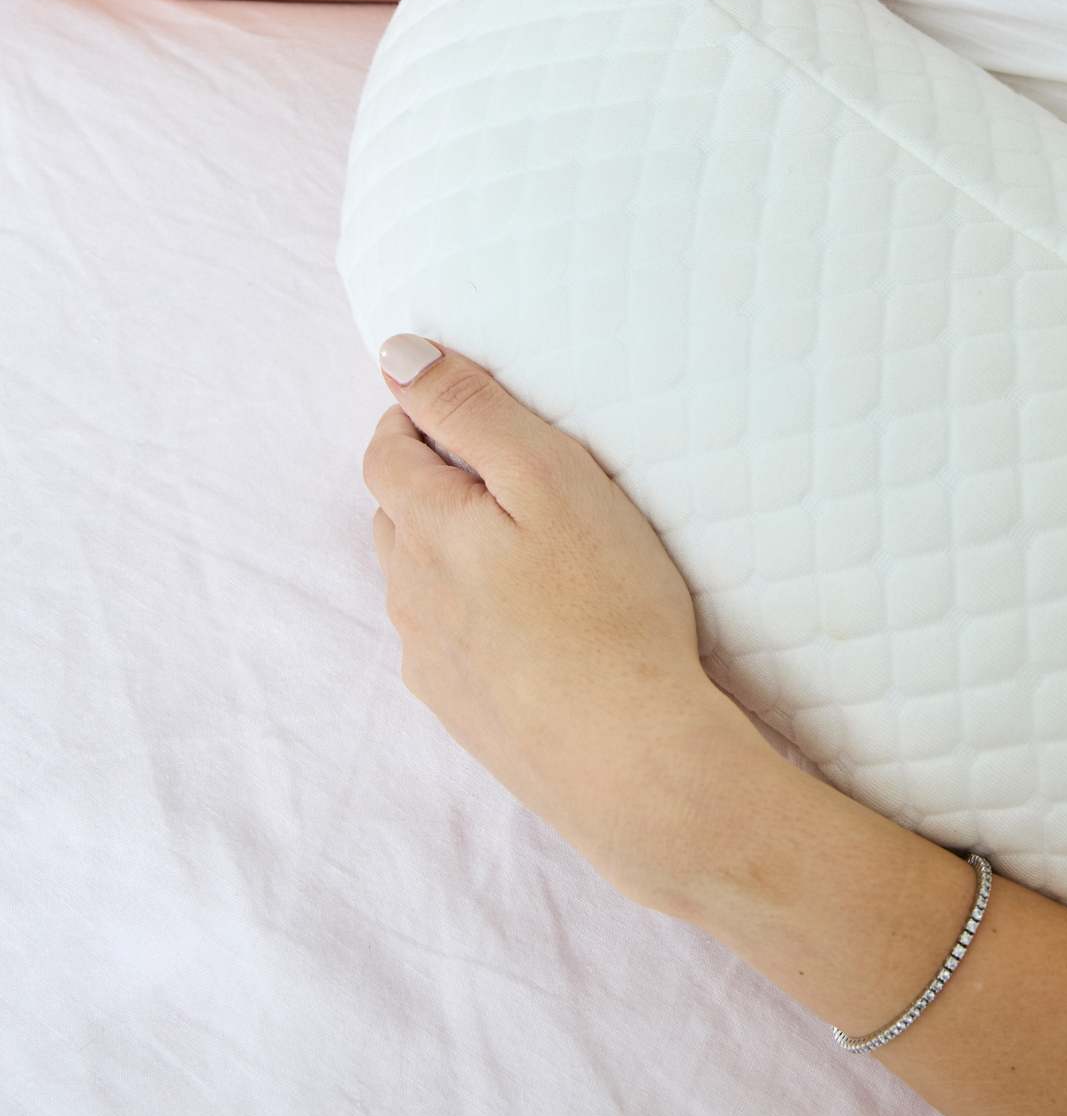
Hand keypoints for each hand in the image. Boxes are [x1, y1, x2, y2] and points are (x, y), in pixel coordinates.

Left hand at [362, 333, 759, 902]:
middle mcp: (408, 594)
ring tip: (533, 552)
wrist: (633, 759)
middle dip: (438, 482)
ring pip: (420, 579)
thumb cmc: (609, 606)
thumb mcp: (550, 477)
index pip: (386, 449)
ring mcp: (429, 660)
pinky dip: (475, 616)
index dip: (423, 419)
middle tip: (519, 479)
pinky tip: (534, 626)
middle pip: (397, 513)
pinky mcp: (460, 711)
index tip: (478, 414)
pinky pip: (447, 641)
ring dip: (455, 552)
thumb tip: (395, 356)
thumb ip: (471, 411)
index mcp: (424, 528)